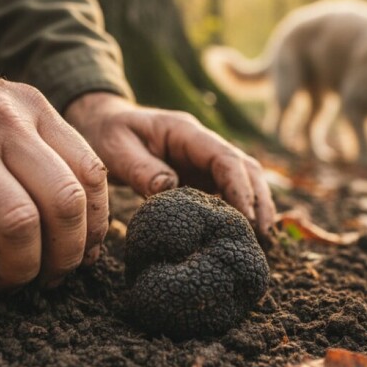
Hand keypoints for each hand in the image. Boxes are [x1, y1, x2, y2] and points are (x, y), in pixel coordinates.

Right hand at [0, 25, 107, 289]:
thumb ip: (41, 151)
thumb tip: (83, 225)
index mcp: (32, 108)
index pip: (91, 174)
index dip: (96, 227)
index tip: (84, 255)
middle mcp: (2, 122)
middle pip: (64, 203)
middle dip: (66, 256)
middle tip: (50, 278)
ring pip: (18, 224)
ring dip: (20, 270)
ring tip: (7, 282)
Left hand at [64, 93, 275, 236]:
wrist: (102, 125)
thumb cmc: (108, 134)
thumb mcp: (117, 149)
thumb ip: (142, 168)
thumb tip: (170, 189)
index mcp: (186, 132)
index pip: (225, 158)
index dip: (240, 188)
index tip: (247, 218)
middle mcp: (201, 145)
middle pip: (245, 168)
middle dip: (259, 200)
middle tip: (265, 236)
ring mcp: (202, 161)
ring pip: (242, 180)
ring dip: (256, 207)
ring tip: (263, 241)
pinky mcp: (197, 177)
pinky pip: (225, 192)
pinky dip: (238, 212)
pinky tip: (243, 236)